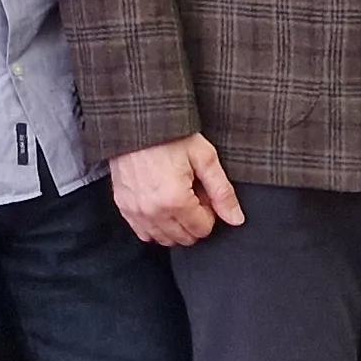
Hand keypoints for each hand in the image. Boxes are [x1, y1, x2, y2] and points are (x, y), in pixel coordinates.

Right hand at [109, 134, 246, 247]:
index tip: (204, 192)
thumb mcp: (204, 157)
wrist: (137, 120)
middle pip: (184, 238)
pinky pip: (144, 233)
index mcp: (175, 200)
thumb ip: (222, 192)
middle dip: (194, 220)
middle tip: (193, 194)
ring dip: (175, 225)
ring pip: (164, 239)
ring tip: (176, 197)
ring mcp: (135, 211)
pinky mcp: (123, 206)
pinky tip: (160, 205)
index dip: (209, 212)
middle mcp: (153, 211)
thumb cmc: (170, 134)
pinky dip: (155, 226)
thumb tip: (236, 219)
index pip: (202, 229)